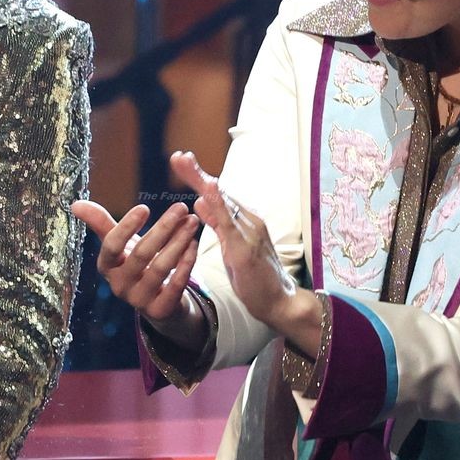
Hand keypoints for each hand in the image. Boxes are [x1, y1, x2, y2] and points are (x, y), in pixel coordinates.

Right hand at [72, 196, 202, 341]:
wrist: (157, 300)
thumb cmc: (136, 264)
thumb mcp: (120, 245)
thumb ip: (101, 223)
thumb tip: (75, 204)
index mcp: (107, 267)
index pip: (111, 246)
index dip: (126, 226)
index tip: (144, 207)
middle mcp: (119, 285)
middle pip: (141, 254)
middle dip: (163, 228)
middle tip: (181, 207)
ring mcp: (139, 300)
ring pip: (160, 268)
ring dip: (179, 242)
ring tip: (193, 222)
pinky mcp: (160, 310)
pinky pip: (175, 286)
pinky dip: (187, 264)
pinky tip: (195, 245)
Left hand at [170, 151, 297, 329]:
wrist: (280, 303)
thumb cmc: (256, 278)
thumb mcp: (230, 247)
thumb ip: (217, 224)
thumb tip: (199, 202)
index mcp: (244, 221)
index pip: (219, 195)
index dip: (200, 178)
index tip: (182, 161)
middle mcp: (249, 221)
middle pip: (219, 192)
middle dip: (197, 174)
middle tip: (178, 156)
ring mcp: (249, 233)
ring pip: (223, 201)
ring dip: (203, 181)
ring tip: (185, 164)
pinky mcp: (245, 248)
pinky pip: (228, 222)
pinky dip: (217, 203)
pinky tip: (206, 190)